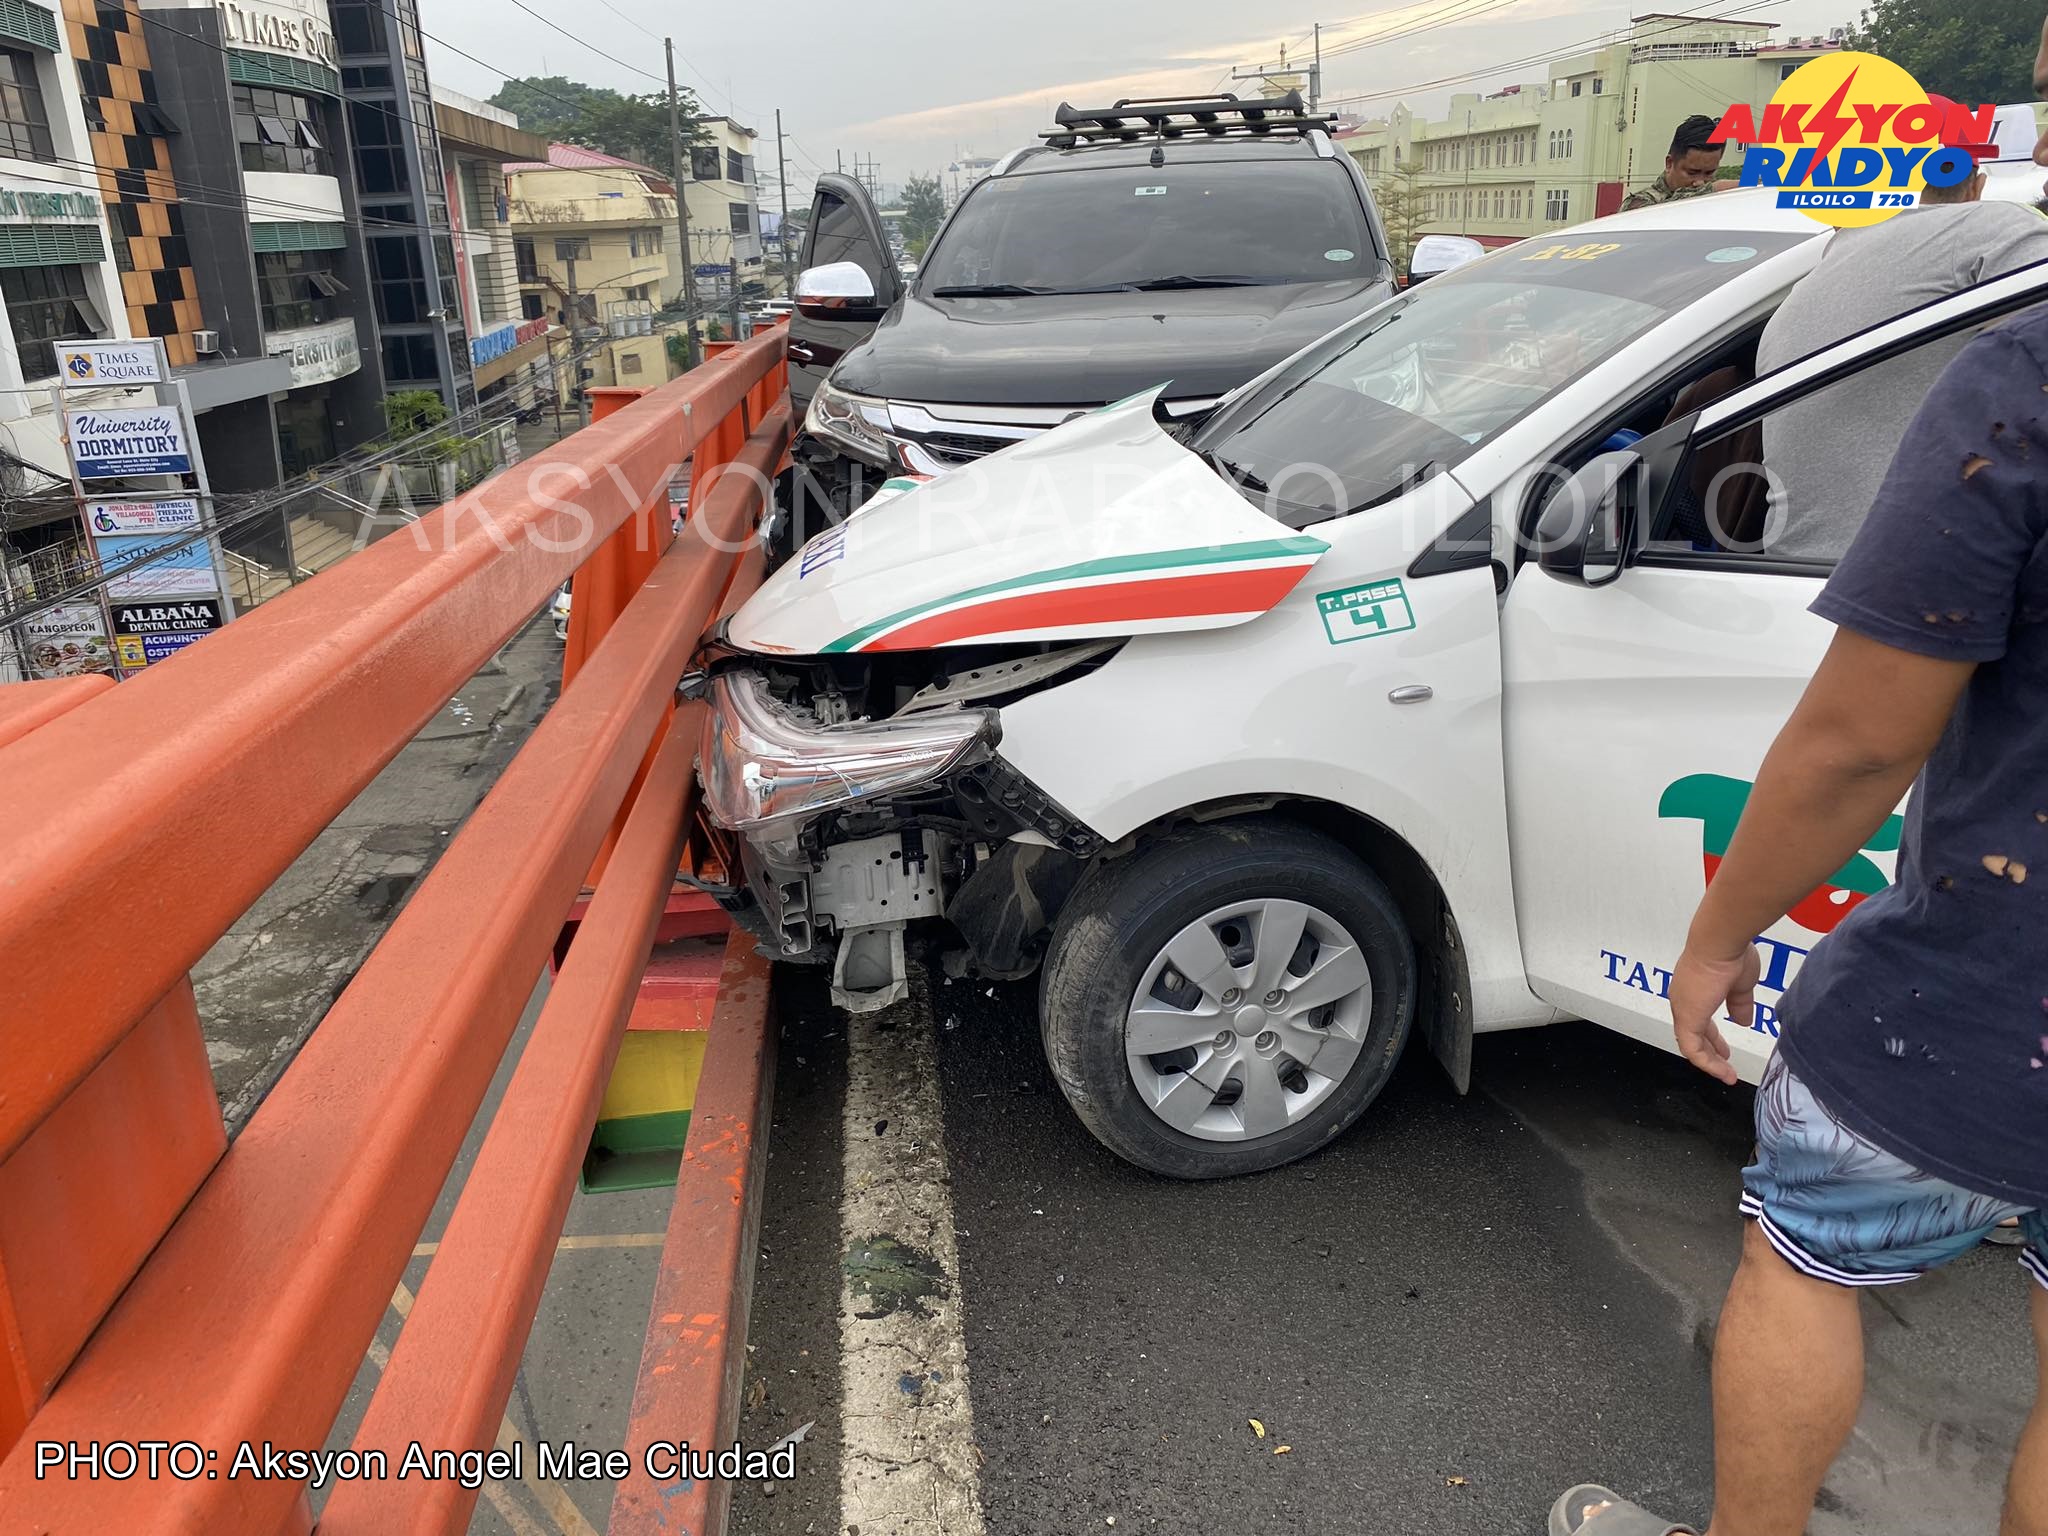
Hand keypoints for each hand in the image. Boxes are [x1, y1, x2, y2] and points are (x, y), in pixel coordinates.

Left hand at [1669, 941, 1757, 1084]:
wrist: (1720, 943)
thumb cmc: (1730, 955)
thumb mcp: (1740, 985)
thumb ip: (1740, 1004)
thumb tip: (1743, 1020)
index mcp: (1695, 989)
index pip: (1699, 1019)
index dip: (1712, 1036)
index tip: (1725, 1049)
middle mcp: (1684, 999)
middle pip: (1694, 1032)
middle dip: (1711, 1050)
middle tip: (1724, 1062)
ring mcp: (1683, 1008)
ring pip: (1691, 1044)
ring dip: (1710, 1061)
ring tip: (1726, 1074)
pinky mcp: (1687, 1018)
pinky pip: (1692, 1048)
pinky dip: (1707, 1063)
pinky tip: (1722, 1071)